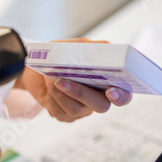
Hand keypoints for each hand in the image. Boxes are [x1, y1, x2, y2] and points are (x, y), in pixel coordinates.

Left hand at [14, 38, 131, 121]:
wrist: (37, 66)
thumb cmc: (62, 55)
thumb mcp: (79, 45)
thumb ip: (97, 48)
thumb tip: (108, 49)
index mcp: (108, 82)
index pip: (124, 95)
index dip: (122, 96)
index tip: (111, 91)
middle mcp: (99, 98)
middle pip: (101, 106)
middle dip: (80, 93)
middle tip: (61, 81)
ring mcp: (83, 110)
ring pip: (76, 110)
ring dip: (59, 93)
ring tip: (49, 78)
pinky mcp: (67, 116)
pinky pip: (61, 114)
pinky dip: (51, 99)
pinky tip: (47, 88)